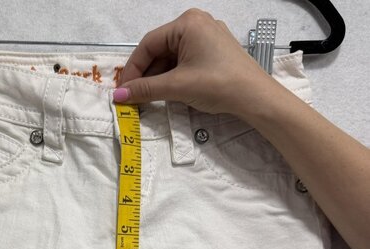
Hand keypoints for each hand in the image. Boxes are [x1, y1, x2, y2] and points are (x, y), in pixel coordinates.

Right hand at [114, 8, 277, 117]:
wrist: (255, 97)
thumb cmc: (218, 84)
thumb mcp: (177, 86)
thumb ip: (146, 90)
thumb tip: (119, 96)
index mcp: (187, 23)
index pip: (148, 44)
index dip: (133, 69)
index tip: (123, 90)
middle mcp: (196, 24)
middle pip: (159, 50)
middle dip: (145, 75)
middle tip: (133, 97)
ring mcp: (206, 38)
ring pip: (171, 58)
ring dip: (158, 79)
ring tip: (148, 98)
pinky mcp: (212, 52)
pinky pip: (184, 62)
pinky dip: (172, 77)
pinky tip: (167, 92)